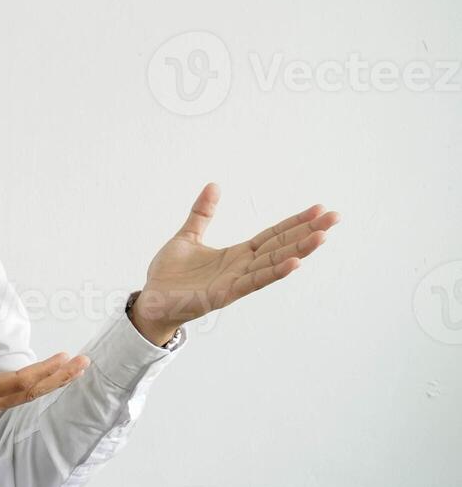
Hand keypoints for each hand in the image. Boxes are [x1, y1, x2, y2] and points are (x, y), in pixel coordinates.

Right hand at [0, 322, 88, 446]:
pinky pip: (16, 396)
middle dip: (59, 378)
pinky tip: (44, 379)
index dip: (44, 370)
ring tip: (73, 369)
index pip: (18, 382)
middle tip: (85, 362)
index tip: (66, 356)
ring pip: (26, 396)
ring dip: (51, 382)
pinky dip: (36, 386)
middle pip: (30, 392)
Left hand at [130, 183, 340, 345]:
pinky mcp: (225, 295)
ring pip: (273, 263)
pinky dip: (274, 272)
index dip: (294, 222)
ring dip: (299, 250)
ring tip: (323, 237)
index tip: (319, 208)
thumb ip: (202, 213)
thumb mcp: (187, 236)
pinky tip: (294, 263)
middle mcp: (242, 267)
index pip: (272, 235)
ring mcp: (236, 282)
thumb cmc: (169, 275)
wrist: (151, 301)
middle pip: (281, 246)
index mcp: (237, 254)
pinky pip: (253, 282)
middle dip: (308, 232)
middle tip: (336, 217)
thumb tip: (214, 185)